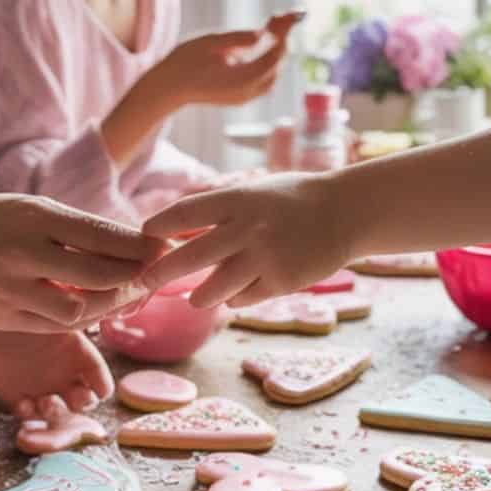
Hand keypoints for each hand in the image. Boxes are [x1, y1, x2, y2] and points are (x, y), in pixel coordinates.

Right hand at [0, 195, 160, 333]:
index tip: (163, 248)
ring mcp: (11, 290)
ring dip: (110, 305)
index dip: (139, 246)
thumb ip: (75, 227)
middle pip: (97, 275)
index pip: (101, 235)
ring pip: (80, 310)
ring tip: (127, 294)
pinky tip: (95, 308)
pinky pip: (55, 326)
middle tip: (153, 275)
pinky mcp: (4, 318)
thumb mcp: (29, 208)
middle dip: (133, 278)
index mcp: (33, 217)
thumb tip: (132, 243)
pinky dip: (81, 319)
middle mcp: (23, 253)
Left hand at [0, 305, 113, 413]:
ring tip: (45, 402)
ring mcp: (39, 385)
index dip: (102, 382)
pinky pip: (30, 415)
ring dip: (56, 411)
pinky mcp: (17, 397)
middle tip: (74, 397)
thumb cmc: (3, 310)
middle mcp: (59, 369)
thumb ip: (69, 318)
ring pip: (59, 410)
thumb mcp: (40, 314)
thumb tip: (100, 316)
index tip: (101, 391)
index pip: (95, 369)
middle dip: (82, 401)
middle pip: (84, 396)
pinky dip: (30, 413)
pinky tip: (22, 403)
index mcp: (71, 346)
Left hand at [141, 170, 349, 307]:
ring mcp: (266, 258)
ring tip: (196, 297)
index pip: (185, 213)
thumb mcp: (255, 191)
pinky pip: (243, 299)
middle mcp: (248, 228)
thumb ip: (220, 210)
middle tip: (146, 281)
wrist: (345, 213)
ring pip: (214, 289)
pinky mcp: (282, 282)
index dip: (159, 226)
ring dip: (200, 296)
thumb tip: (175, 231)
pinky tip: (237, 293)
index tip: (145, 236)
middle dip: (161, 273)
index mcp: (239, 200)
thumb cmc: (293, 200)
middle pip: (190, 257)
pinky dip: (235, 299)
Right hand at [147, 9, 303, 113]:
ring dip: (275, 50)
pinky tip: (263, 44)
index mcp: (242, 79)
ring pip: (272, 73)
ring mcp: (245, 97)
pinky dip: (267, 61)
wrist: (168, 88)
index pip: (274, 55)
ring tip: (273, 26)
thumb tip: (262, 33)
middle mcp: (247, 92)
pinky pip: (263, 79)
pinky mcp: (240, 97)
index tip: (288, 15)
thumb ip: (239, 38)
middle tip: (280, 16)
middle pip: (276, 64)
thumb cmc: (184, 62)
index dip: (283, 34)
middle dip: (281, 40)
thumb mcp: (211, 43)